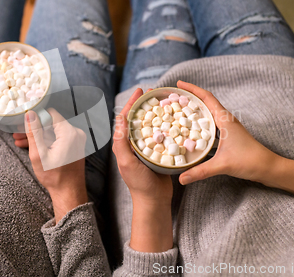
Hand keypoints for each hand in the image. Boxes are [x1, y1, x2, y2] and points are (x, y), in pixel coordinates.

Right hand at [25, 109, 87, 222]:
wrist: (69, 192)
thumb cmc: (55, 177)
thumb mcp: (39, 154)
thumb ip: (34, 132)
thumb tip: (30, 114)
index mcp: (69, 133)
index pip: (51, 114)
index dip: (36, 115)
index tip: (23, 119)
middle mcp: (76, 133)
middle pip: (51, 123)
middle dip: (33, 127)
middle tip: (17, 132)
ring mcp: (76, 140)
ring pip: (53, 131)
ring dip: (37, 135)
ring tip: (19, 140)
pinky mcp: (74, 146)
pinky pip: (58, 138)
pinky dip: (46, 141)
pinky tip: (30, 146)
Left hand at [113, 88, 172, 251]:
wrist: (154, 201)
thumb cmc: (139, 184)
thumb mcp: (127, 163)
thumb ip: (122, 144)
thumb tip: (119, 120)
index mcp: (125, 144)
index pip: (126, 118)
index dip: (132, 103)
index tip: (140, 91)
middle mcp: (135, 144)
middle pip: (140, 118)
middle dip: (145, 103)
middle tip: (155, 91)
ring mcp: (148, 148)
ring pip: (151, 125)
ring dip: (156, 112)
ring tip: (165, 100)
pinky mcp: (159, 153)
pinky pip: (162, 135)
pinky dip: (166, 125)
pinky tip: (174, 119)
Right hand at [177, 81, 293, 195]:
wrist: (268, 167)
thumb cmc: (250, 161)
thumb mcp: (222, 165)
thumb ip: (200, 171)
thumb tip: (181, 178)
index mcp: (225, 120)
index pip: (207, 98)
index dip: (192, 89)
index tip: (179, 84)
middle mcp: (226, 120)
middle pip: (206, 102)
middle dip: (190, 97)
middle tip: (174, 97)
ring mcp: (227, 127)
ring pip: (208, 113)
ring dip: (195, 109)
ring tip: (179, 110)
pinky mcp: (228, 135)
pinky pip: (210, 123)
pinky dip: (200, 121)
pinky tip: (191, 129)